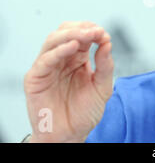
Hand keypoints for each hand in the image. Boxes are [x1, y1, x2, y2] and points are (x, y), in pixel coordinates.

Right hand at [24, 21, 113, 142]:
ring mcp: (48, 67)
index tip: (104, 34)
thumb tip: (107, 43)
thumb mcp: (103, 88)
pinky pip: (45, 59)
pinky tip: (73, 47)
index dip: (93, 31)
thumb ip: (106, 66)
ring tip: (87, 35)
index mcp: (78, 58)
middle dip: (82, 29)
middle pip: (66, 32)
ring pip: (53, 40)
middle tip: (96, 32)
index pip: (82, 35)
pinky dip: (59, 50)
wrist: (70, 136)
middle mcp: (62, 59)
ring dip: (71, 34)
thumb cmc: (84, 113)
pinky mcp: (36, 78)